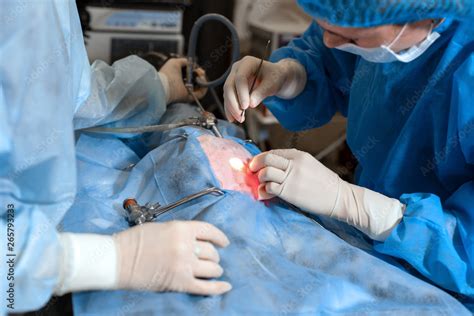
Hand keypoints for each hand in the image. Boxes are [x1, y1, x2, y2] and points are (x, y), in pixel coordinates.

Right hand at [114, 221, 231, 294]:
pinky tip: (225, 286)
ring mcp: (184, 265)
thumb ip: (181, 232)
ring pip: (212, 268)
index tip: (223, 242)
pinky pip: (205, 286)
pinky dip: (218, 287)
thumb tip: (196, 240)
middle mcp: (186, 246)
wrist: (117, 259)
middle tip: (211, 258)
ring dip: (215, 270)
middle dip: (214, 256)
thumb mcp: (161, 228)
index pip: (209, 231)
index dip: (220, 237)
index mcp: (181, 229)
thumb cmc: (134, 242)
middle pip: (211, 251)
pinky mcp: (179, 282)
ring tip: (213, 270)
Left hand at [159, 58, 207, 103]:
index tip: (195, 67)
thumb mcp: (175, 62)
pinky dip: (204, 87)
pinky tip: (202, 79)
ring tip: (201, 74)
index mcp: (178, 79)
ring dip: (203, 79)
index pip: (190, 75)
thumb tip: (191, 64)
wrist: (164, 85)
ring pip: (200, 87)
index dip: (195, 71)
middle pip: (196, 81)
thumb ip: (184, 61)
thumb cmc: (167, 74)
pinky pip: (201, 94)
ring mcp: (186, 93)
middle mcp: (182, 87)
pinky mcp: (189, 98)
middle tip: (200, 71)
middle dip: (200, 75)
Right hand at [223, 57, 306, 122]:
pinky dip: (230, 109)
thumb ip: (262, 92)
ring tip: (240, 119)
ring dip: (231, 108)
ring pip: (227, 94)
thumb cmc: (275, 77)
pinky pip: (228, 99)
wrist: (275, 77)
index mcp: (247, 63)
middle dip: (233, 103)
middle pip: (229, 86)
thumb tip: (251, 104)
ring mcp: (233, 78)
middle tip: (240, 115)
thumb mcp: (272, 83)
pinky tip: (233, 118)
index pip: (240, 78)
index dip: (241, 93)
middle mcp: (237, 69)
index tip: (246, 107)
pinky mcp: (233, 88)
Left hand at [249, 149, 339, 214]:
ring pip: (265, 173)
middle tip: (252, 170)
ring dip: (260, 179)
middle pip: (267, 159)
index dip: (261, 157)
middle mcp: (294, 164)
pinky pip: (269, 188)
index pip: (274, 152)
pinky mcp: (289, 191)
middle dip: (255, 164)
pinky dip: (264, 191)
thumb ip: (292, 163)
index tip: (255, 163)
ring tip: (263, 184)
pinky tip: (266, 194)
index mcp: (299, 155)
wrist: (338, 197)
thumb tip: (271, 166)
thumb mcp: (309, 165)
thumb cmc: (324, 183)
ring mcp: (291, 177)